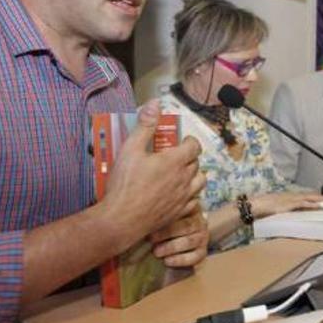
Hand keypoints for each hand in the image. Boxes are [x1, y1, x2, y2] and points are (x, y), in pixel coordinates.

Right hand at [99, 100, 205, 248]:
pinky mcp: (179, 213)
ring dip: (194, 175)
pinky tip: (180, 194)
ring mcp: (184, 198)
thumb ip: (145, 126)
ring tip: (180, 173)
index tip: (181, 141)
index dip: (190, 141)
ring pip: (200, 182)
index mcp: (175, 161)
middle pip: (197, 163)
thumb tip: (155, 103)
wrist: (122, 219)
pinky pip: (194, 202)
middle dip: (189, 156)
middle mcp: (185, 179)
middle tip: (174, 155)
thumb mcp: (130, 149)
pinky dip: (191, 195)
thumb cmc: (125, 184)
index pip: (195, 146)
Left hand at [148, 207, 208, 266]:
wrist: (182, 239)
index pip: (182, 209)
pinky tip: (167, 261)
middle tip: (151, 238)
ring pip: (189, 241)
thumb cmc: (167, 224)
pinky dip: (180, 260)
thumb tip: (142, 212)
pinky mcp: (202, 252)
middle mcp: (199, 222)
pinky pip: (194, 257)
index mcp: (191, 208)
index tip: (152, 223)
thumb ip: (159, 214)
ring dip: (171, 247)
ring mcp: (202, 237)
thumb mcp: (166, 215)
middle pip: (186, 226)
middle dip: (167, 233)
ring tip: (156, 252)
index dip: (167, 216)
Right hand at [250, 192, 322, 218]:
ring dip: (319, 199)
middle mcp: (291, 196)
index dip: (314, 196)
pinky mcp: (289, 204)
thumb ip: (282, 210)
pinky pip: (303, 204)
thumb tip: (286, 213)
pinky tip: (318, 206)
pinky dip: (311, 204)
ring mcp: (290, 199)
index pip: (305, 196)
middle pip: (309, 195)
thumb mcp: (275, 209)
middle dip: (321, 196)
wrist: (255, 205)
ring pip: (309, 198)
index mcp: (288, 197)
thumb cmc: (262, 208)